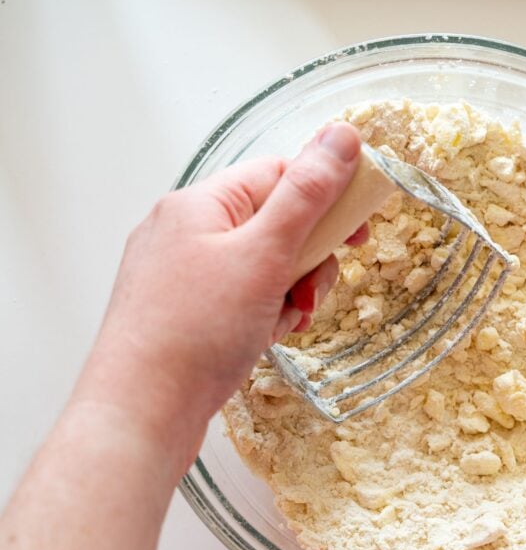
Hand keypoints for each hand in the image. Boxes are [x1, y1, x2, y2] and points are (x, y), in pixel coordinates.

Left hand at [72, 121, 364, 471]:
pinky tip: (261, 339)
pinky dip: (265, 316)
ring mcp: (186, 273)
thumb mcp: (264, 254)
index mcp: (202, 203)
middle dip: (307, 260)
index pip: (281, 175)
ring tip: (281, 323)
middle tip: (309, 291)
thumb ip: (307, 194)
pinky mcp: (188, 311)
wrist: (142, 412)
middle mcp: (189, 230)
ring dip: (289, 293)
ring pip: (265, 266)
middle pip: (277, 223)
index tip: (358, 232)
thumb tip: (341, 136)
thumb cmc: (193, 332)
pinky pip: (246, 298)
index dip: (327, 199)